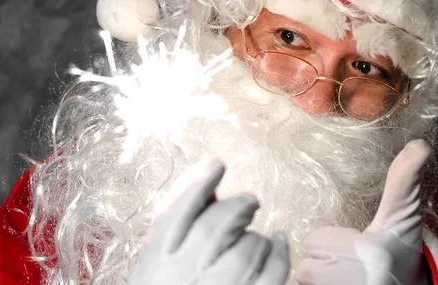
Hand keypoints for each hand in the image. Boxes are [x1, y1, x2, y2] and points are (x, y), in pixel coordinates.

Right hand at [128, 157, 290, 284]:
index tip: (215, 164)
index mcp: (157, 264)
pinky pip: (272, 272)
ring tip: (257, 235)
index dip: (197, 182)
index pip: (174, 213)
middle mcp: (185, 277)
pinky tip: (280, 241)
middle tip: (251, 201)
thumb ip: (177, 225)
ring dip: (257, 235)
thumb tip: (207, 182)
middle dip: (237, 206)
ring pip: (248, 248)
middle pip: (215, 227)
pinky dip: (280, 252)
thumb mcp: (157, 264)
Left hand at [295, 140, 431, 284]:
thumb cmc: (401, 252)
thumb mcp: (401, 216)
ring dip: (319, 279)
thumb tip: (420, 144)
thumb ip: (403, 181)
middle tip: (349, 266)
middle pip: (307, 264)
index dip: (332, 242)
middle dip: (324, 263)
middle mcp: (359, 279)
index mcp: (370, 252)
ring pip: (306, 279)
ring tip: (344, 278)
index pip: (316, 241)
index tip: (356, 247)